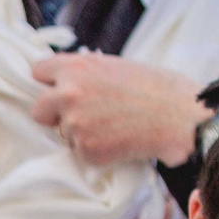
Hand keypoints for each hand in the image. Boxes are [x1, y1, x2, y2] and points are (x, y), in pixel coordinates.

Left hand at [30, 52, 210, 166]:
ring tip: (113, 126)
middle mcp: (69, 94)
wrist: (181, 118)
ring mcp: (75, 123)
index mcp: (76, 67)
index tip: (57, 89)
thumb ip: (86, 74)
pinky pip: (80, 152)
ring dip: (80, 133)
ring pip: (62, 133)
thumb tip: (65, 83)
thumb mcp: (116, 66)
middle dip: (53, 114)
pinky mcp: (85, 150)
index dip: (48, 82)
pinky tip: (119, 140)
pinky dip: (95, 150)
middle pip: (38, 109)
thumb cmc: (157, 89)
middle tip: (80, 115)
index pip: (37, 72)